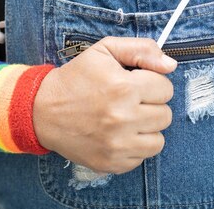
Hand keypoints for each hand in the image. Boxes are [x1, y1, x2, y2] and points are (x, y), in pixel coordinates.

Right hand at [33, 36, 176, 173]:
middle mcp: (122, 118)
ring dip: (147, 128)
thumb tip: (171, 65)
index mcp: (123, 87)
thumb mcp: (105, 50)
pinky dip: (134, 146)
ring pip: (158, 140)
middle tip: (130, 101)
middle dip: (151, 105)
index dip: (152, 83)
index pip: (166, 88)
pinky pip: (142, 157)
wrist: (42, 111)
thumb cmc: (76, 78)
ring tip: (127, 118)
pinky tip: (118, 134)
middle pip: (165, 115)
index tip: (136, 83)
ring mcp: (117, 145)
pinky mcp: (112, 163)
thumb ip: (142, 50)